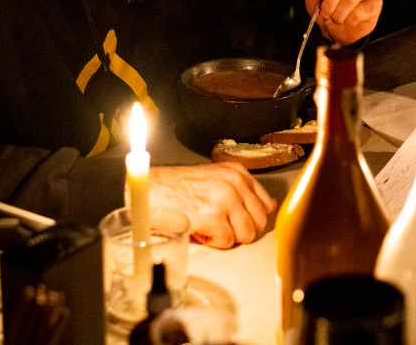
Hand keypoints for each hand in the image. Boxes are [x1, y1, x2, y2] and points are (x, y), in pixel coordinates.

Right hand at [148, 163, 275, 247]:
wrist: (149, 190)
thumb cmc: (176, 188)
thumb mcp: (214, 179)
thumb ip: (238, 192)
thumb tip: (260, 211)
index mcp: (237, 173)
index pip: (266, 203)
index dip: (251, 217)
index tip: (238, 220)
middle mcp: (234, 183)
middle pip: (259, 221)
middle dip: (240, 228)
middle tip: (219, 224)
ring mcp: (226, 200)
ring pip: (246, 234)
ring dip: (227, 236)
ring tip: (208, 225)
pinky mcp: (214, 217)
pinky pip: (227, 242)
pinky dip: (213, 241)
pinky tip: (199, 229)